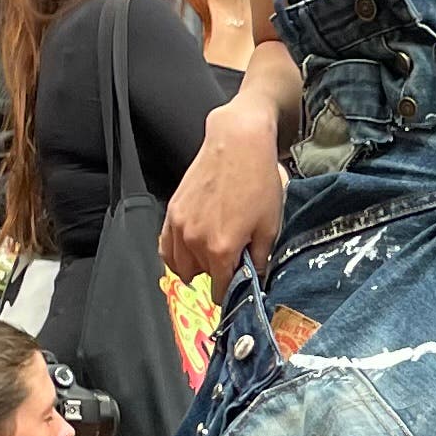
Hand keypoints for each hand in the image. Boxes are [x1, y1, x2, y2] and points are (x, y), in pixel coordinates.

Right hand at [160, 99, 285, 290]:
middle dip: (216, 274)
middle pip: (201, 277)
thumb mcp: (270, 225)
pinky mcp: (172, 212)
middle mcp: (195, 241)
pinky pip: (165, 247)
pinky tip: (188, 251)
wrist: (238, 143)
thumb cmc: (258, 180)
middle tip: (232, 261)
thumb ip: (260, 259)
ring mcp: (179, 226)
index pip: (220, 290)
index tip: (238, 288)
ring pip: (179, 265)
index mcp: (221, 249)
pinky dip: (175, 254)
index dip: (231, 291)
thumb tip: (256, 278)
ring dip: (195, 266)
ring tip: (211, 256)